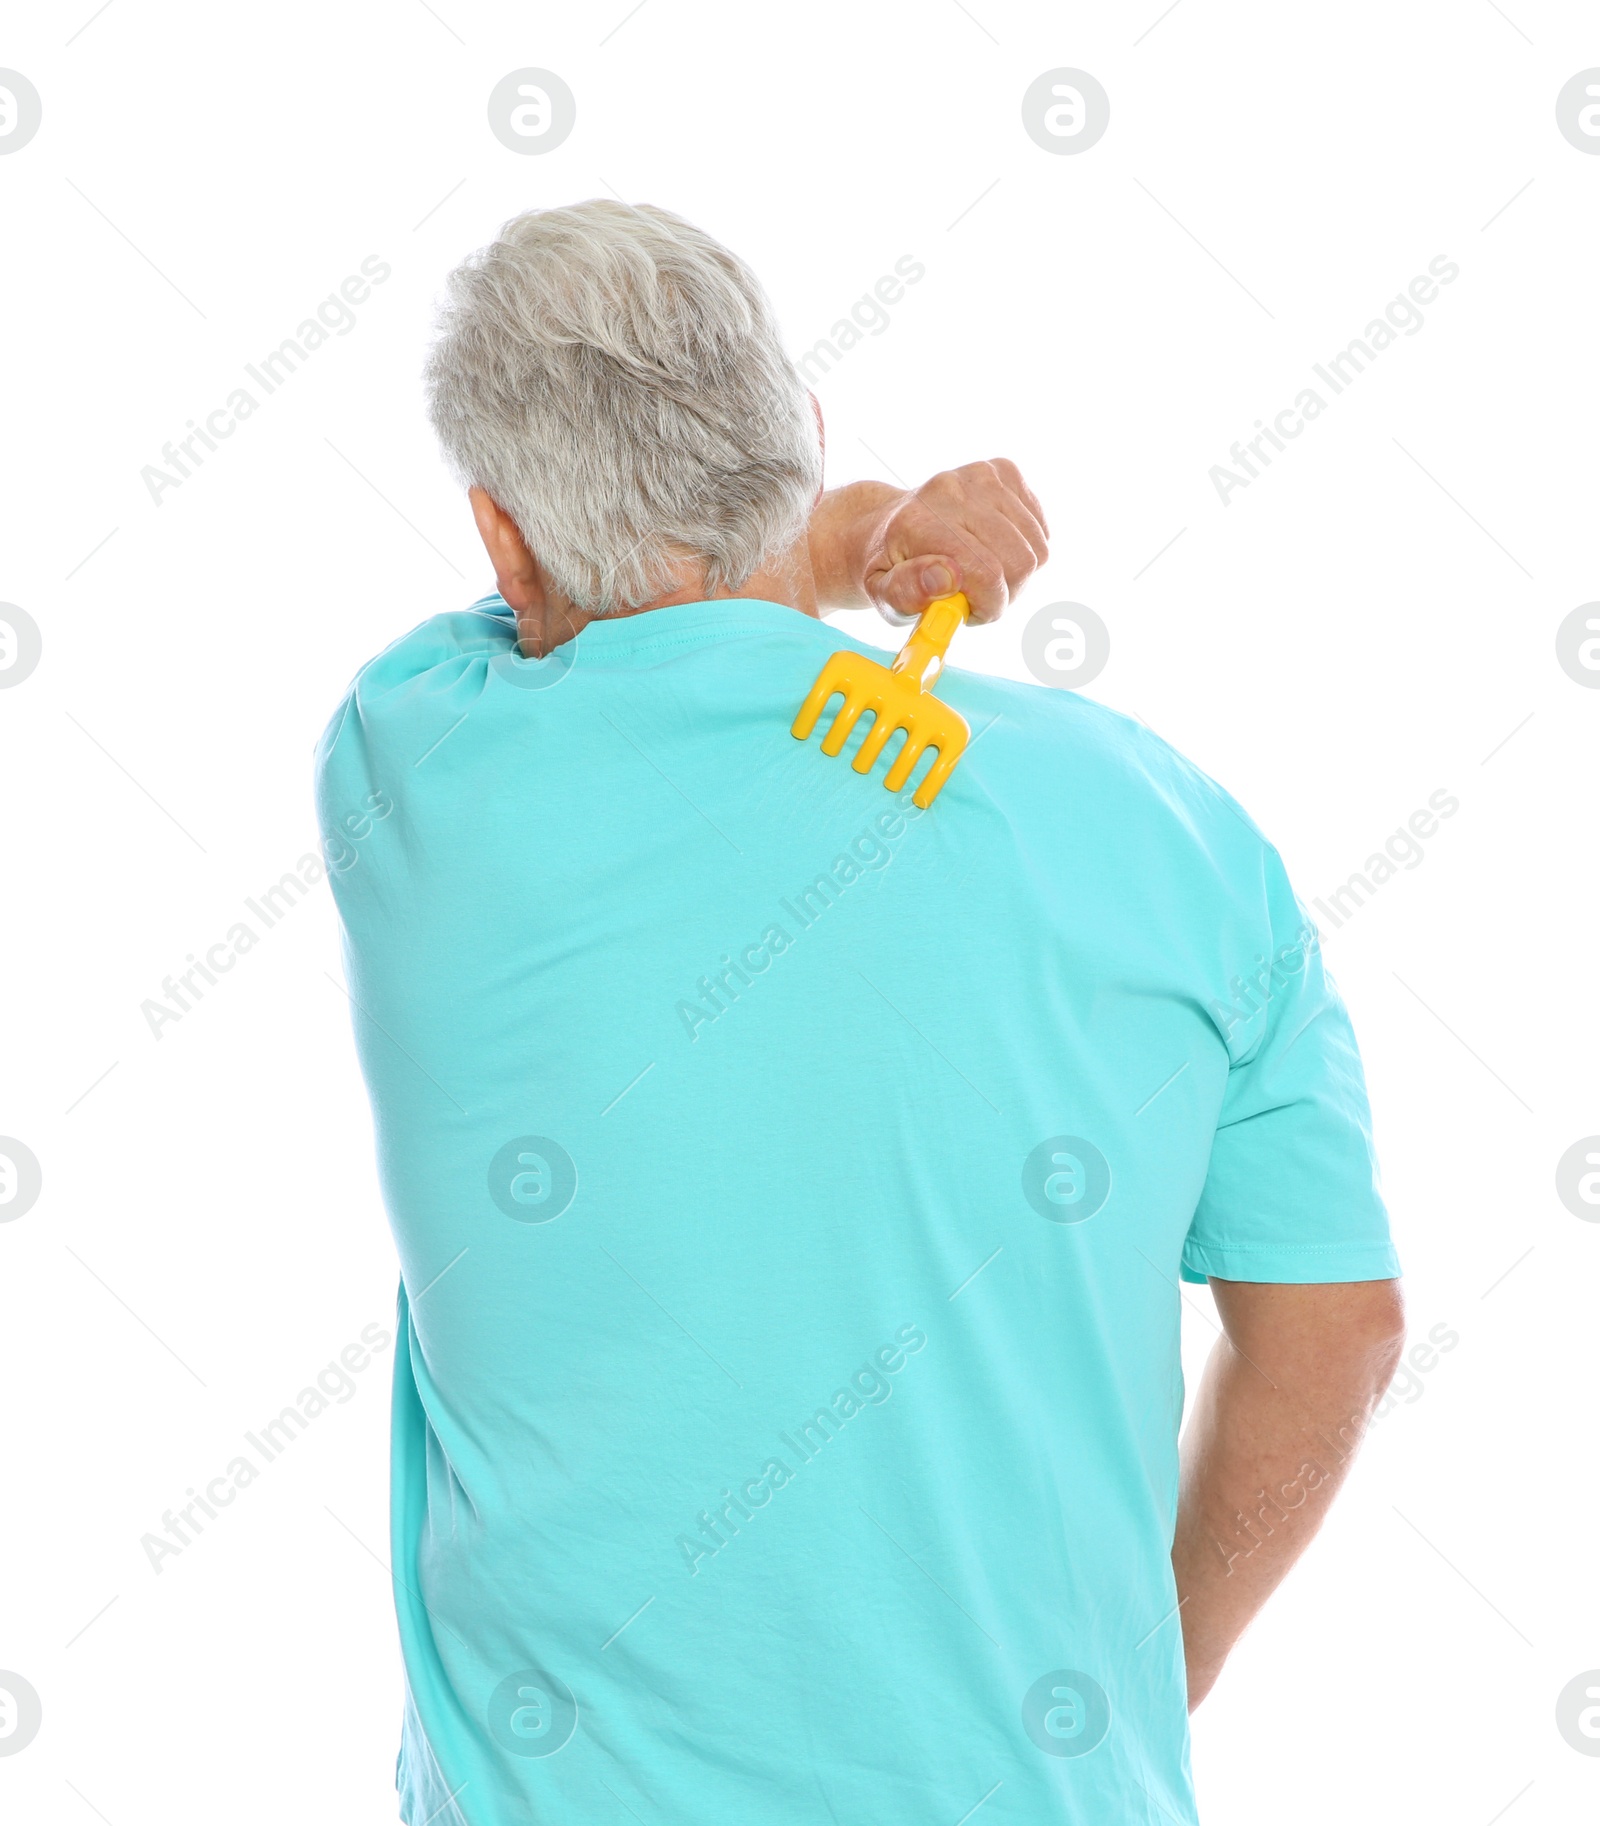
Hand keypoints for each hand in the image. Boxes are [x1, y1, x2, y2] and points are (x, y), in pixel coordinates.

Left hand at [808, 463, 1049, 624]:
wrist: (886, 525)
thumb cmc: (887, 568)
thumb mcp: (882, 595)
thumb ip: (907, 592)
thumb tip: (946, 577)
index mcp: (919, 523)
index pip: (986, 573)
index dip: (990, 606)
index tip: (972, 613)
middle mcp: (950, 490)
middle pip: (1021, 561)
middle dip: (1007, 592)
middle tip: (979, 596)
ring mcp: (980, 476)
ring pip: (1037, 547)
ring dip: (1016, 573)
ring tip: (983, 573)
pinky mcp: (1002, 470)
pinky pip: (1041, 527)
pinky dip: (1025, 548)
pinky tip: (994, 549)